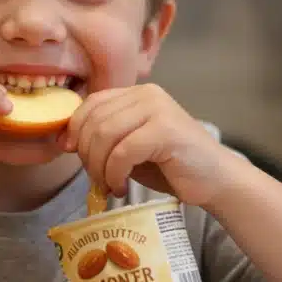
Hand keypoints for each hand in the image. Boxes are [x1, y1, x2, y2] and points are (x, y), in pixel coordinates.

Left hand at [61, 84, 237, 206]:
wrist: (215, 180)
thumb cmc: (171, 166)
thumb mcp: (130, 146)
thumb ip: (105, 137)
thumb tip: (66, 141)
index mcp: (137, 94)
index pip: (91, 103)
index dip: (74, 127)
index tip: (68, 152)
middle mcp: (147, 95)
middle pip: (94, 121)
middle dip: (86, 155)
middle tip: (96, 180)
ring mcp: (158, 110)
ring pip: (105, 136)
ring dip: (99, 168)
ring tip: (109, 186)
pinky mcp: (165, 130)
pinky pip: (122, 152)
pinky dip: (115, 174)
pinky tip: (121, 188)